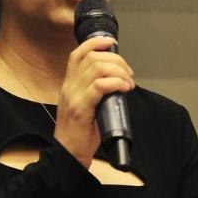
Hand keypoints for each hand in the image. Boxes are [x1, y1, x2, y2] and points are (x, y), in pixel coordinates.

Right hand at [54, 37, 134, 167]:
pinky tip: (124, 88)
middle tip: (128, 72)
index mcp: (69, 84)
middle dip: (116, 60)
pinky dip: (116, 83)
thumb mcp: (85, 106)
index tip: (111, 43)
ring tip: (128, 82)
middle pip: (92, 58)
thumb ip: (95, 91)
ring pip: (97, 69)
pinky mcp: (81, 108)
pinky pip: (100, 86)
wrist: (68, 154)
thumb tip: (117, 81)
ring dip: (119, 71)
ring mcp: (74, 96)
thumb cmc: (79, 134)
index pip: (77, 54)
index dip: (95, 43)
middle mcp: (69, 86)